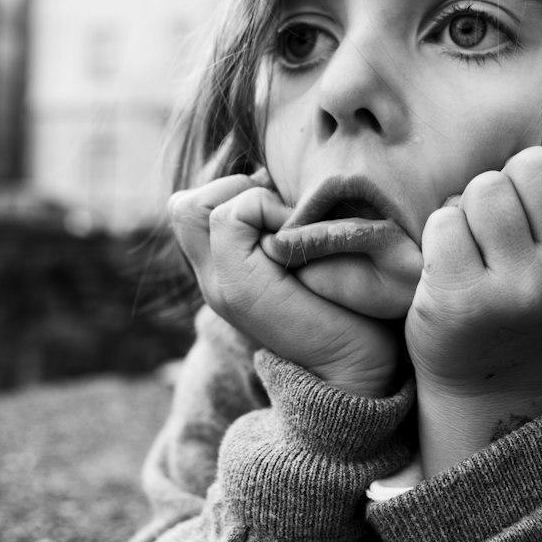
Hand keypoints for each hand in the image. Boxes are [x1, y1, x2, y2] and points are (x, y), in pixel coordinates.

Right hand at [169, 173, 398, 395]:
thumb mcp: (306, 253)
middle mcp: (213, 279)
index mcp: (226, 271)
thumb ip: (282, 224)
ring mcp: (219, 286)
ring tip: (291, 225)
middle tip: (282, 212)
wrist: (358, 367)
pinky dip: (265, 209)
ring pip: (194, 206)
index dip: (233, 187)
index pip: (192, 207)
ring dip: (250, 197)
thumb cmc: (350, 307)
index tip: (282, 205)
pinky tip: (297, 237)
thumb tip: (275, 174)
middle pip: (183, 206)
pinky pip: (229, 216)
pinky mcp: (239, 289)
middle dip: (234, 188)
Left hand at [405, 141, 541, 407]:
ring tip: (478, 245)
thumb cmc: (536, 303)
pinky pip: (444, 221)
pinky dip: (440, 234)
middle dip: (508, 182)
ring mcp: (519, 290)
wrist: (492, 382)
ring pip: (485, 188)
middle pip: (531, 164)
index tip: (540, 210)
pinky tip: (451, 265)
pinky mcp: (464, 300)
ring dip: (471, 207)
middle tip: (502, 226)